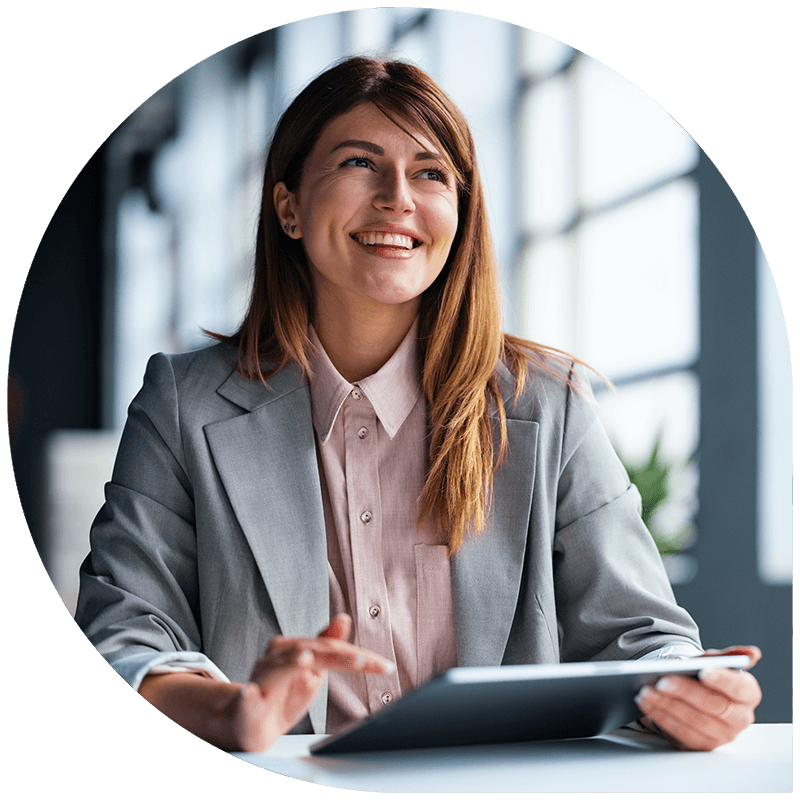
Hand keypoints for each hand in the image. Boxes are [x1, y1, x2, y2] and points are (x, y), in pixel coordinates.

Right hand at [227, 613, 392, 751]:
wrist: (252, 723)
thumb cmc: (284, 694)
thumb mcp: (313, 671)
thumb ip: (328, 646)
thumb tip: (344, 617)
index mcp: (295, 647)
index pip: (331, 647)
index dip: (358, 655)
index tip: (384, 666)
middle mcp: (277, 656)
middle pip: (312, 651)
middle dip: (340, 656)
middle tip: (365, 661)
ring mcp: (261, 677)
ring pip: (279, 666)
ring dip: (292, 663)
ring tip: (305, 661)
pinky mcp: (246, 702)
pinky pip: (247, 696)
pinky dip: (249, 695)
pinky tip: (252, 693)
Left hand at [635, 645, 761, 750]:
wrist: (692, 694)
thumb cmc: (705, 676)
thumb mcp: (713, 662)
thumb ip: (727, 657)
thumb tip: (752, 654)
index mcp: (748, 695)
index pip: (739, 688)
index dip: (722, 680)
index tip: (703, 671)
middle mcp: (740, 719)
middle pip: (714, 706)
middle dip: (686, 692)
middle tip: (662, 681)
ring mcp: (722, 735)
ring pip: (695, 722)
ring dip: (667, 706)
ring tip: (646, 691)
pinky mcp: (702, 746)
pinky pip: (681, 734)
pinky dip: (661, 718)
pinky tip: (647, 705)